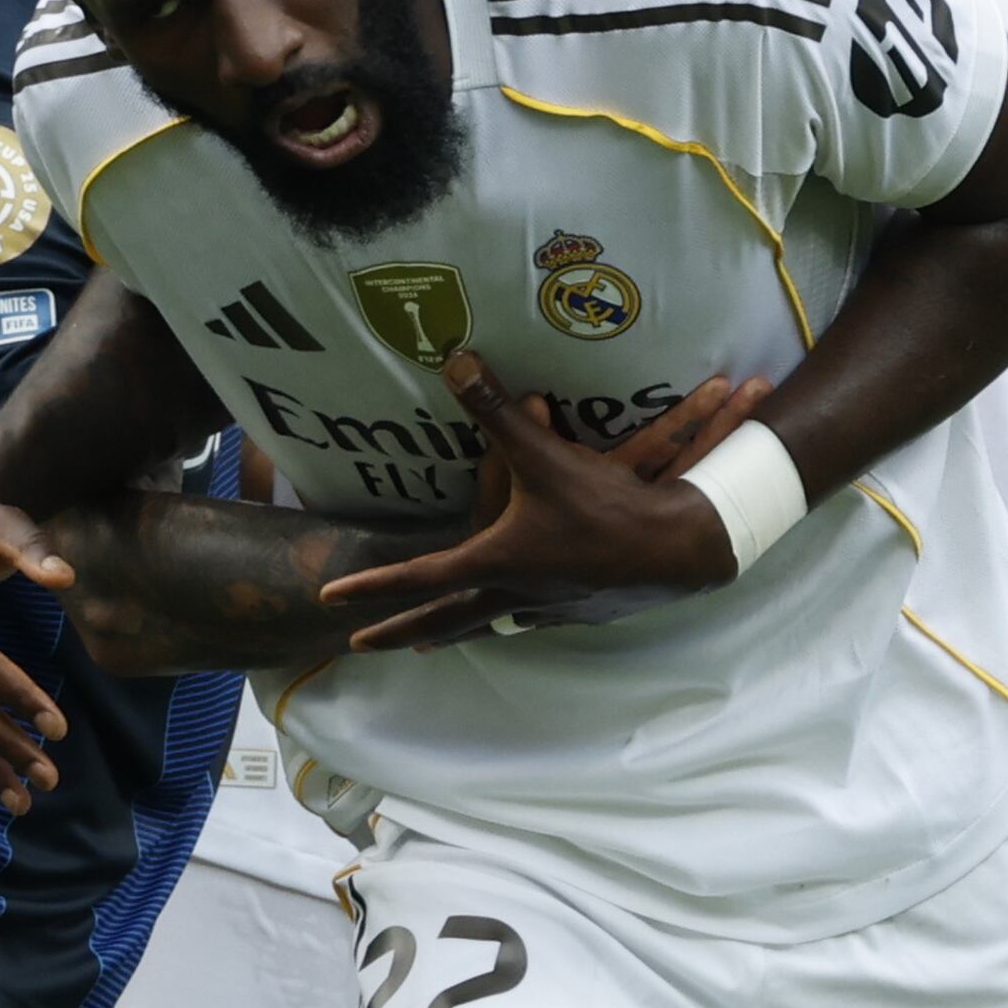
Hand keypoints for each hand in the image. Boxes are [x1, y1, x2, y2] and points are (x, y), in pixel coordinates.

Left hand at [320, 356, 769, 652]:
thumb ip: (497, 410)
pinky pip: (526, 620)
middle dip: (398, 631)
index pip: (417, 578)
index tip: (332, 596)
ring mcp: (545, 608)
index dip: (371, 585)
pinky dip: (504, 622)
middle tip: (363, 644)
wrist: (675, 550)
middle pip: (442, 620)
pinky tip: (509, 620)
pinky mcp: (576, 610)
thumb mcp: (545, 455)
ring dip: (451, 632)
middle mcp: (512, 593)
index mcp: (494, 562)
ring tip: (428, 640)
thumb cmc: (606, 507)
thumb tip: (455, 363)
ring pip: (485, 626)